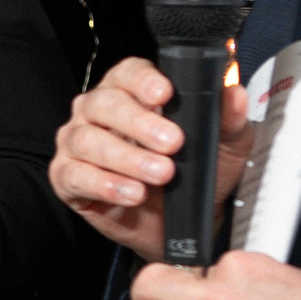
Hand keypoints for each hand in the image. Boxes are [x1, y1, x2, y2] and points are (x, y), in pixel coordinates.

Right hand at [50, 56, 251, 260]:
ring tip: (160, 174)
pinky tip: (132, 193)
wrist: (179, 226)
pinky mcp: (67, 178)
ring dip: (127, 158)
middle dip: (138, 123)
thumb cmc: (194, 177)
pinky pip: (75, 175)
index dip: (143, 80)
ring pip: (88, 139)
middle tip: (172, 143)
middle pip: (105, 103)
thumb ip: (228, 118)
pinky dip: (105, 184)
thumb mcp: (223, 146)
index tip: (164, 94)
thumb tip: (233, 93)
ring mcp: (78, 144)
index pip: (128, 73)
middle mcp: (97, 112)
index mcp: (131, 93)